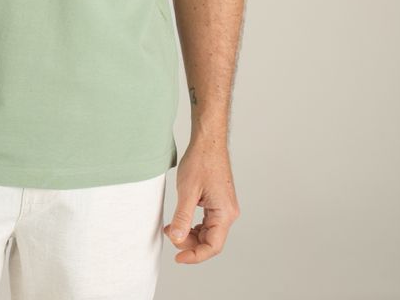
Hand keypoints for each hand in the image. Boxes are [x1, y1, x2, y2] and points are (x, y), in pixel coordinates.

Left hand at [162, 139, 239, 263]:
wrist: (208, 141)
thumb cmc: (201, 161)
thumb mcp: (187, 191)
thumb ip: (182, 217)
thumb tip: (177, 240)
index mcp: (225, 213)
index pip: (212, 246)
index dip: (194, 256)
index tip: (177, 258)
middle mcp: (228, 213)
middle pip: (210, 241)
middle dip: (189, 243)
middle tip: (170, 235)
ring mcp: (224, 207)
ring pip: (208, 232)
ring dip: (190, 235)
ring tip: (172, 228)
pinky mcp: (219, 202)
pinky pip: (207, 222)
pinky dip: (193, 225)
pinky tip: (181, 221)